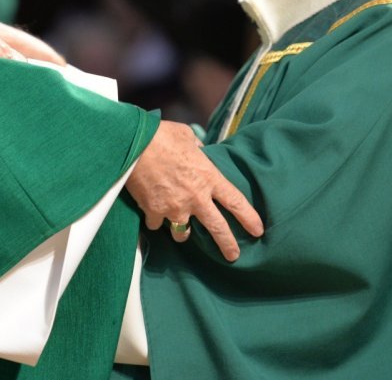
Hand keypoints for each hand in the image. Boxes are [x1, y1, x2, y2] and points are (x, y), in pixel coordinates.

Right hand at [125, 121, 263, 261]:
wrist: (134, 143)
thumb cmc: (162, 135)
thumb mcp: (187, 136)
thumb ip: (198, 148)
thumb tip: (199, 150)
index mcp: (209, 177)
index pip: (236, 202)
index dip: (249, 218)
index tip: (257, 230)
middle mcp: (196, 197)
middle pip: (217, 228)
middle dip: (228, 244)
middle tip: (233, 255)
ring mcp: (175, 207)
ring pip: (183, 233)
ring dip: (183, 232)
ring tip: (180, 230)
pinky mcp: (154, 211)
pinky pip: (156, 224)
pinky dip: (155, 220)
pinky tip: (152, 213)